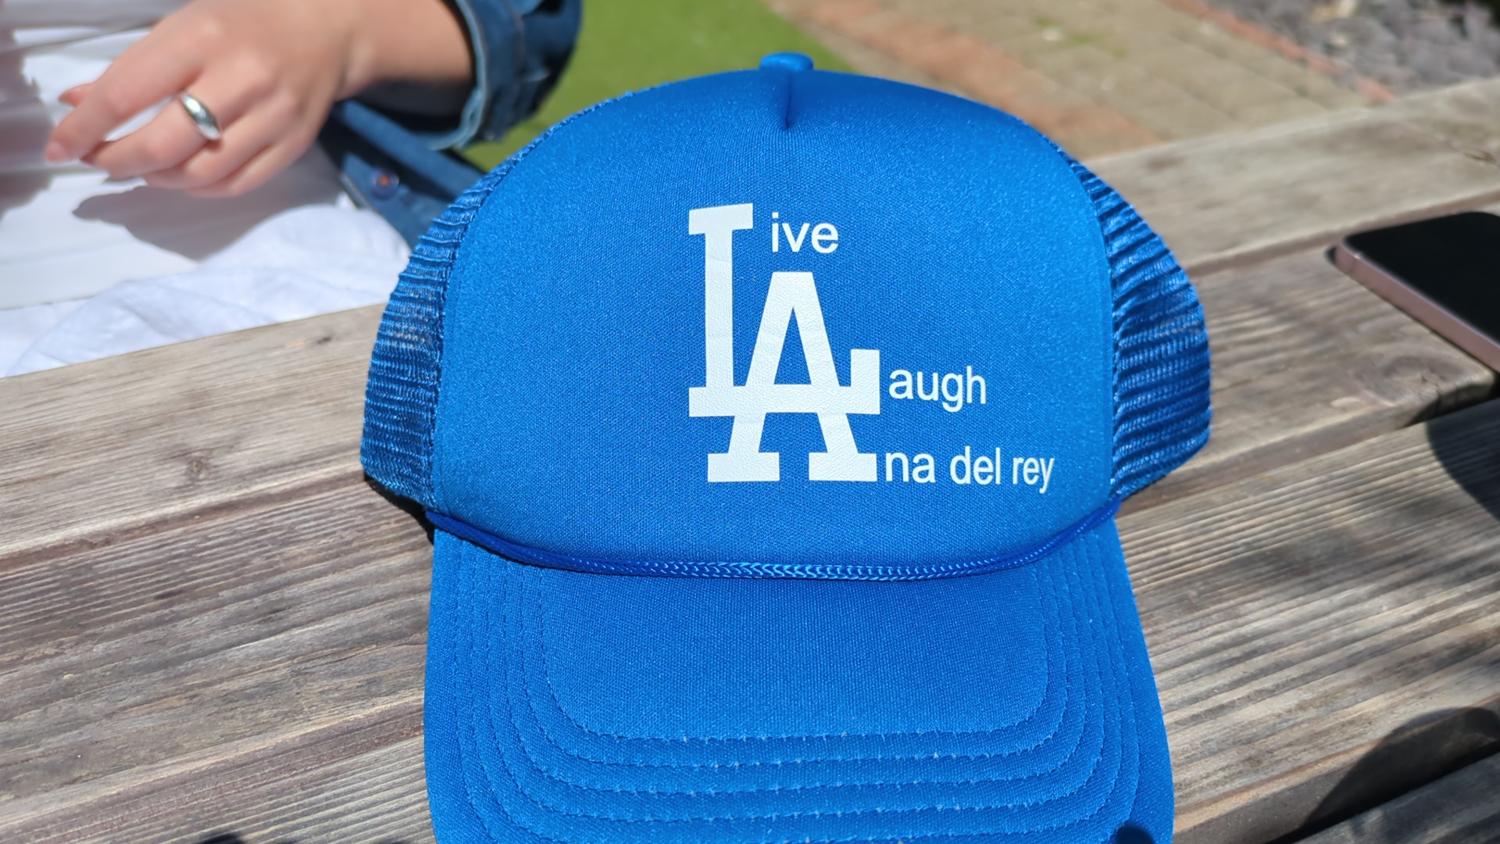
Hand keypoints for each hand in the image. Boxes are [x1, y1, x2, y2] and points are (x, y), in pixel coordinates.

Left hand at [46, 0, 470, 197]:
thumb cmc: (246, 22)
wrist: (328, 30)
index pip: (129, 92)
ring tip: (144, 167)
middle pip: (164, 145)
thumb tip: (79, 107)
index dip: (87, 128)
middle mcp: (242, 79)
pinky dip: (197, 188)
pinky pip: (234, 184)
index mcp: (204, 38)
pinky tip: (183, 176)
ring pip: (199, 173)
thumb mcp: (184, 25)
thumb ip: (133, 67)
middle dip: (118, 161)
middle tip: (100, 162)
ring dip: (157, 178)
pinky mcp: (293, 144)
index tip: (61, 147)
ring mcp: (273, 116)